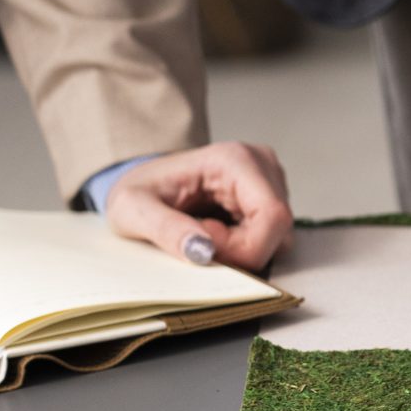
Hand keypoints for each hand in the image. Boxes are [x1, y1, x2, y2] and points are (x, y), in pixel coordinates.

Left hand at [103, 141, 291, 271]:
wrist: (143, 185)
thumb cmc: (138, 192)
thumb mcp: (132, 210)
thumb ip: (164, 229)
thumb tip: (202, 250)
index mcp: (235, 159)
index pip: (272, 216)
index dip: (243, 246)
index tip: (203, 246)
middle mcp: (262, 164)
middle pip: (279, 230)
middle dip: (240, 250)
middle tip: (200, 242)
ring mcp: (270, 180)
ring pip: (278, 237)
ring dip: (241, 249)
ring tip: (205, 234)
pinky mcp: (269, 197)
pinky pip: (272, 237)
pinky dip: (244, 246)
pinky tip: (217, 233)